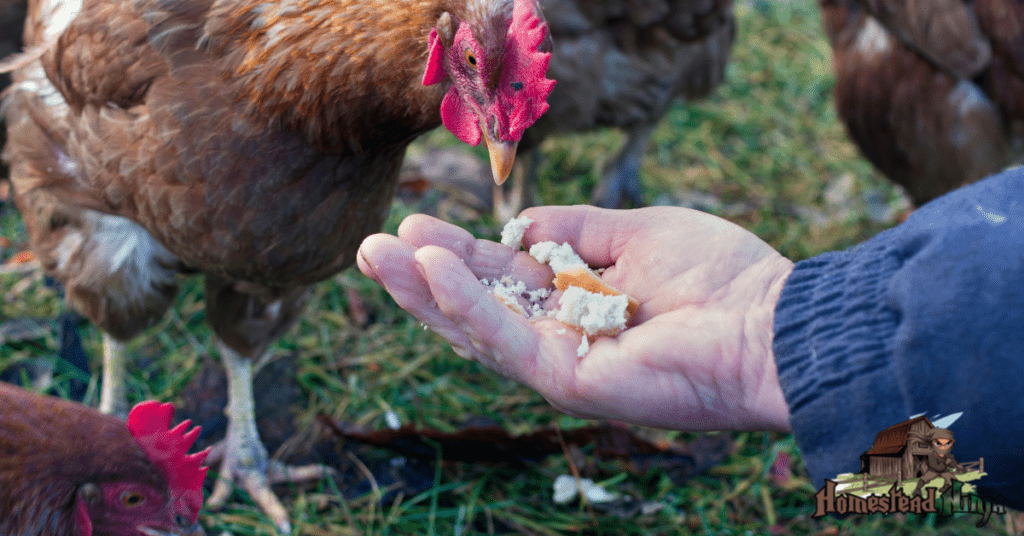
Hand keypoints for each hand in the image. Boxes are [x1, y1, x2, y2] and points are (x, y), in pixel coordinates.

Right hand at [358, 205, 794, 431]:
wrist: (769, 322)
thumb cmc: (715, 275)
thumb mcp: (631, 232)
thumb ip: (571, 228)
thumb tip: (518, 226)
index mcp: (574, 303)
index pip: (501, 279)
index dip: (457, 254)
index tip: (415, 225)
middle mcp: (559, 337)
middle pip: (474, 307)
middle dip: (420, 277)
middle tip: (370, 245)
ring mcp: (560, 364)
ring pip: (476, 328)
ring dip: (424, 291)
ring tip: (376, 254)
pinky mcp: (569, 382)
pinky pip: (505, 340)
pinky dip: (465, 305)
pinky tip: (429, 269)